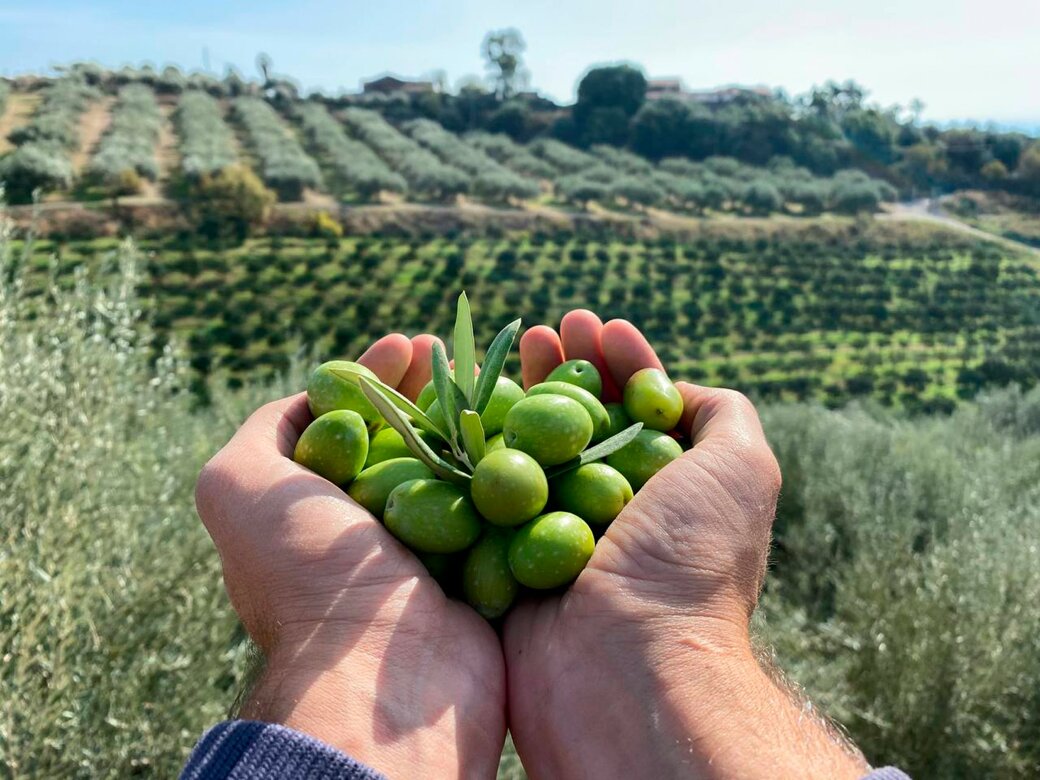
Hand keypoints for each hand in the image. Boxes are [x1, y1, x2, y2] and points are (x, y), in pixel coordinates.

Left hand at [195, 333, 504, 777]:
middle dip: (428, 387)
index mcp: (319, 511)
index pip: (350, 422)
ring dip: (476, 416)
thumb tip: (305, 401)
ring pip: (460, 465)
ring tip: (498, 373)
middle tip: (454, 350)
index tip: (407, 343)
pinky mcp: (487, 572)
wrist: (385, 674)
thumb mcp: (238, 486)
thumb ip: (258, 434)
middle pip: (408, 436)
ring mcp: (435, 553)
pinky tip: (532, 424)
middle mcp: (375, 530)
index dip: (375, 375)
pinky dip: (516, 465)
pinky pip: (505, 506)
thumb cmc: (309, 573)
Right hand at [507, 311, 868, 778]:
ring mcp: (555, 533)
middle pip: (582, 420)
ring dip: (521, 392)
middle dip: (566, 368)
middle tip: (546, 330)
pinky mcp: (504, 558)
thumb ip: (724, 415)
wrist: (627, 661)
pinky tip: (467, 402)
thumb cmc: (691, 558)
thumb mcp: (742, 469)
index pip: (641, 409)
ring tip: (512, 345)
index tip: (600, 327)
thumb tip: (679, 389)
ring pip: (532, 447)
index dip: (621, 363)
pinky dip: (476, 446)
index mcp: (666, 491)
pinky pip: (485, 492)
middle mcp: (611, 510)